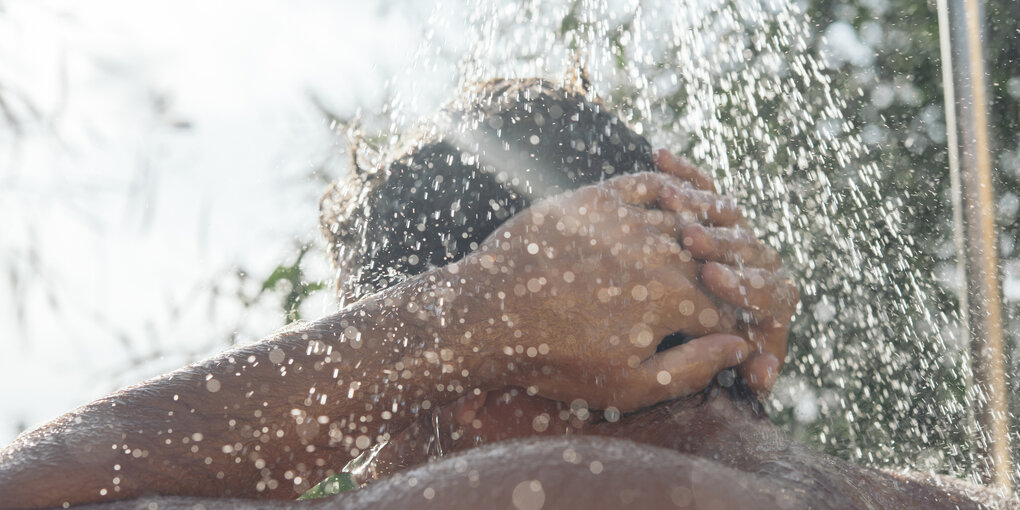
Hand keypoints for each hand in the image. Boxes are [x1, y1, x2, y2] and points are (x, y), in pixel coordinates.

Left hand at [456, 171, 750, 410]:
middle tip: (721, 297)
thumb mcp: (628, 385)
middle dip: (725, 281)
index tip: (730, 337)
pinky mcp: (597, 199)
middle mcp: (659, 250)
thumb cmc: (554, 359)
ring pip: (688, 220)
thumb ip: (693, 367)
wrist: (483, 317)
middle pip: (713, 261)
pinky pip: (650, 184)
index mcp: (674, 298)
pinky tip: (680, 202)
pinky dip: (673, 189)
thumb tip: (740, 346)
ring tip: (709, 254)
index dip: (737, 325)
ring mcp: (628, 219)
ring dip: (706, 236)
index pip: (729, 307)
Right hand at [653, 149, 798, 394]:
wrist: (586, 334)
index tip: (712, 279)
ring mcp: (722, 241)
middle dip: (723, 244)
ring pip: (725, 215)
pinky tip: (657, 158)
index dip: (746, 286)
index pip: (772, 296)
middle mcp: (745, 274)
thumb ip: (707, 375)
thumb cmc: (637, 364)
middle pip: (751, 249)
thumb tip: (758, 365)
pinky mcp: (696, 216)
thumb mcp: (657, 382)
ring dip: (701, 207)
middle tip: (694, 241)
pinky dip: (681, 174)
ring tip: (673, 202)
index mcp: (756, 317)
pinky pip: (697, 188)